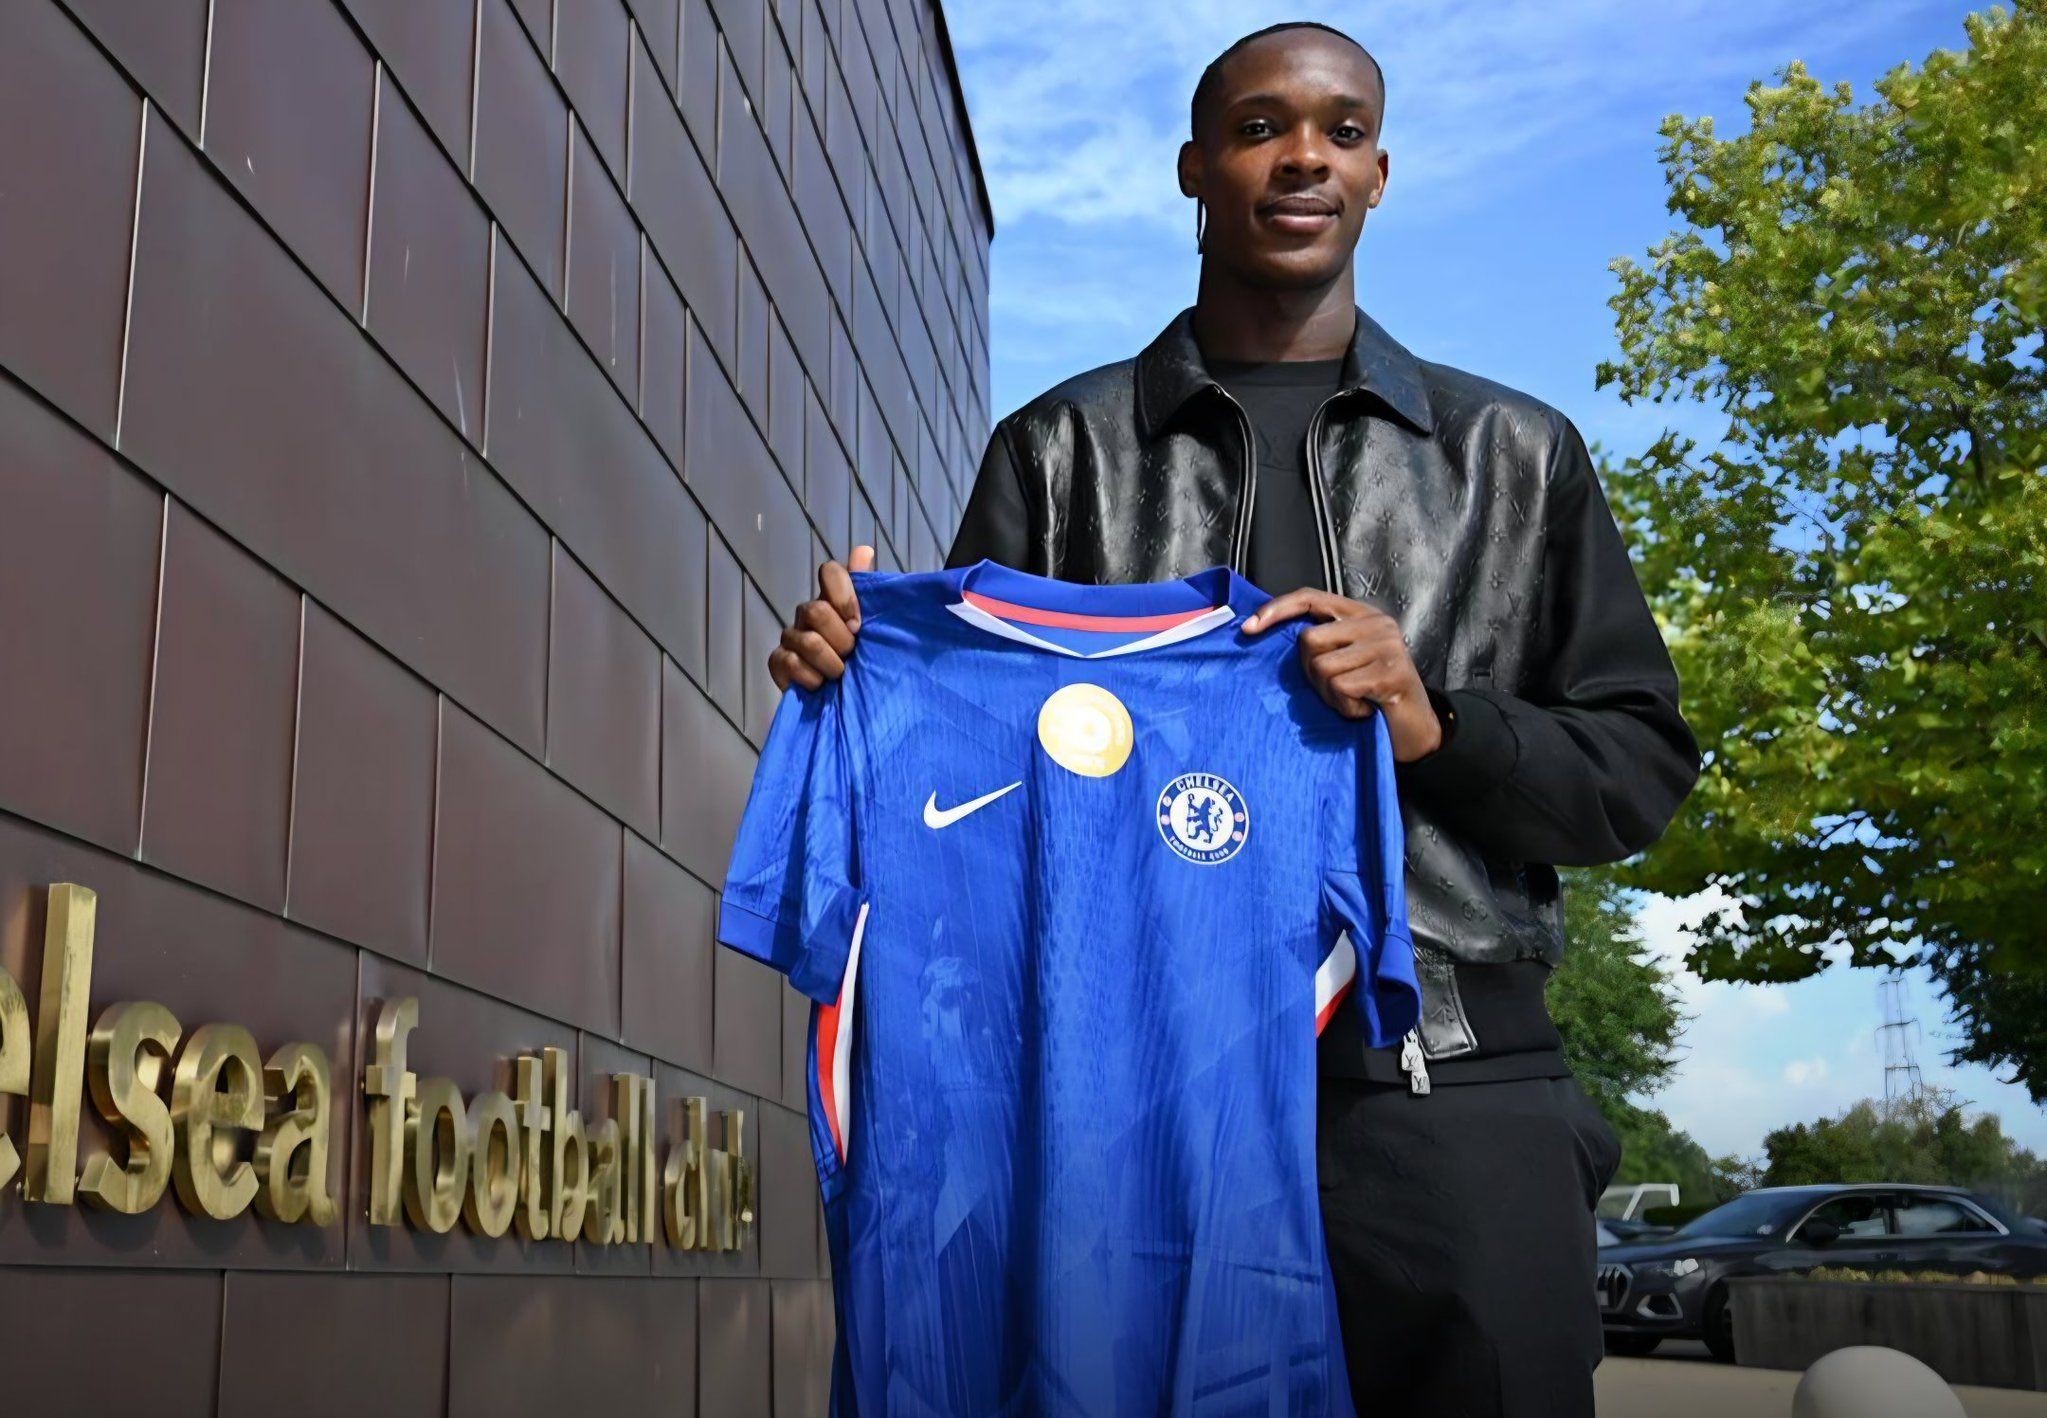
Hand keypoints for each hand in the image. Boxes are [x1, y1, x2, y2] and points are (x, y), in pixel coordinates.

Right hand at [768, 545, 874, 690]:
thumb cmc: (866, 662)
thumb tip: (864, 549)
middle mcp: (809, 612)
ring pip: (807, 641)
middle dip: (841, 639)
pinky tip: (820, 685)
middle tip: (853, 654)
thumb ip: (871, 592)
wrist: (850, 704)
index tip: (858, 624)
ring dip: (830, 663)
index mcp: (834, 600)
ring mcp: (791, 637)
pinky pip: (790, 663)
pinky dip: (811, 678)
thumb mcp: (876, 630)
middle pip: (816, 610)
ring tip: (841, 674)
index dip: (843, 595)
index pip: (830, 572)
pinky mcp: (778, 661)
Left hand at [1242, 589, 1444, 761]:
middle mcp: (1376, 624)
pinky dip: (1345, 707)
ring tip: (1353, 701)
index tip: (1249, 628)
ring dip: (1330, 696)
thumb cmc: (1373, 697)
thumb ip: (1322, 645)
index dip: (1277, 609)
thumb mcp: (1347, 662)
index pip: (1311, 598)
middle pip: (1309, 640)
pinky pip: (1341, 688)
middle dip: (1311, 674)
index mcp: (1361, 615)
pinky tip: (1364, 709)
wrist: (1417, 730)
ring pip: (1322, 668)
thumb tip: (1267, 635)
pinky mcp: (1390, 672)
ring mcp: (1386, 646)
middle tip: (1335, 691)